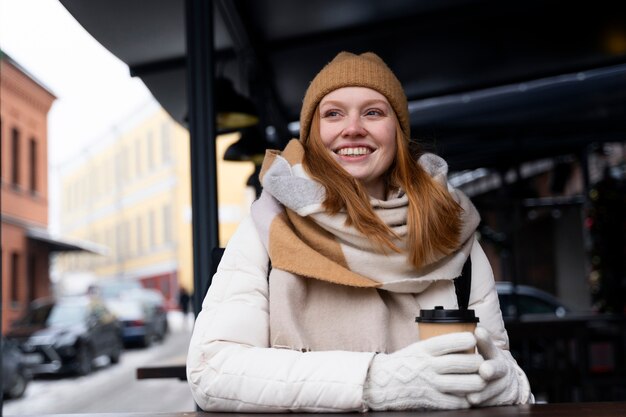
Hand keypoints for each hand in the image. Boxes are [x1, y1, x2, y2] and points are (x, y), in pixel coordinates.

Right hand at [363, 332, 485, 410]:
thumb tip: (465, 341)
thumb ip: (437, 347)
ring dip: (477, 382)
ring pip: (463, 383)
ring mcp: (430, 384)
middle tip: (482, 362)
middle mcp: (428, 365)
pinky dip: (465, 399)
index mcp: (424, 349)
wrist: (381, 383)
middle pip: (461, 362)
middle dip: (477, 362)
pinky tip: (468, 396)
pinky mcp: (431, 400)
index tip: (473, 339)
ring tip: (481, 380)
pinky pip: (455, 402)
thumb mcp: (417, 348)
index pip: (450, 341)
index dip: (465, 340)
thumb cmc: (404, 363)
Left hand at [468, 327, 532, 406]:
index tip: (478, 332)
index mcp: (493, 353)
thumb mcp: (482, 350)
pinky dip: (482, 404)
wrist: (505, 382)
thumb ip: (470, 341)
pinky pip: (491, 403)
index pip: (489, 344)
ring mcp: (502, 384)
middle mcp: (500, 368)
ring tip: (472, 397)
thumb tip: (448, 328)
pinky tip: (470, 405)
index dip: (485, 339)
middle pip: (497, 368)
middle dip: (491, 369)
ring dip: (484, 393)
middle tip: (484, 371)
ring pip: (493, 389)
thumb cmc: (484, 361)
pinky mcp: (500, 399)